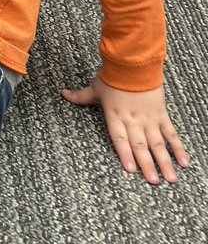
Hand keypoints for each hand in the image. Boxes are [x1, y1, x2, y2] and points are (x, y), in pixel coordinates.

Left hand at [61, 76, 188, 184]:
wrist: (133, 64)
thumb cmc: (112, 76)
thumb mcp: (95, 88)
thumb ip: (80, 96)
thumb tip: (63, 94)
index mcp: (115, 116)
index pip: (119, 138)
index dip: (124, 154)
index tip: (130, 169)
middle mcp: (133, 120)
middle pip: (140, 145)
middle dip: (147, 165)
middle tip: (153, 182)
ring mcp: (149, 118)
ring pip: (158, 143)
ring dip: (165, 161)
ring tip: (170, 179)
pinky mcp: (162, 114)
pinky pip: (171, 133)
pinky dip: (178, 147)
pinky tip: (183, 161)